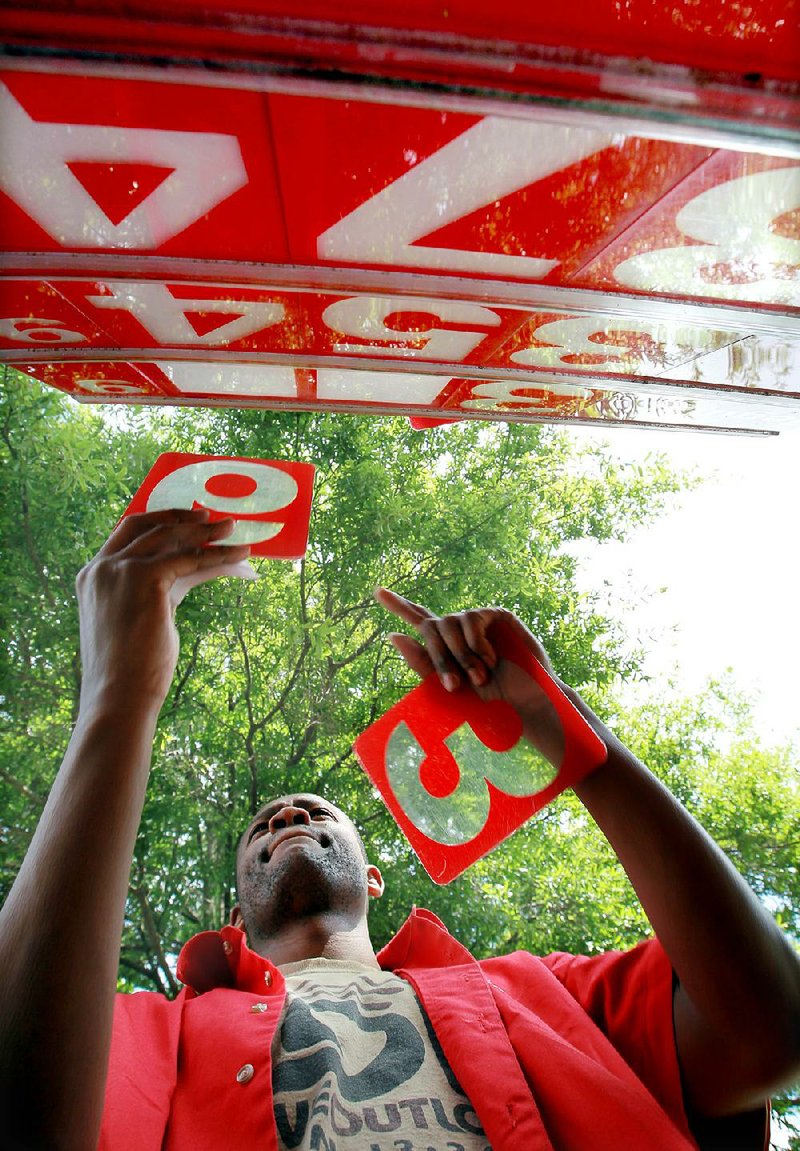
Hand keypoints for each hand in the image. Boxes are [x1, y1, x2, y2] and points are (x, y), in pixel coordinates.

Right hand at [76, 509, 251, 712]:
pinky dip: (217, 555)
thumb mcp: (150, 614)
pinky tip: (238, 556)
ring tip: (232, 530)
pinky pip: (190, 559)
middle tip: (213, 518)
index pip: (128, 534)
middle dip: (181, 518)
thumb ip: (170, 586)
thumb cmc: (133, 667)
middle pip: (147, 526)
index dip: (160, 522)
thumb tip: (205, 565)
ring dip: (205, 532)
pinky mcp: (144, 578)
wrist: (119, 696)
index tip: (188, 521)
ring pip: (170, 537)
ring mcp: (119, 570)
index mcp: (93, 575)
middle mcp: (102, 567)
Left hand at [375, 588, 554, 689]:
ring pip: (449, 623)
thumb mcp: (449, 687)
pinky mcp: (497, 615)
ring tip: (480, 677)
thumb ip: (423, 663)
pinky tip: (491, 659)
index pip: (419, 620)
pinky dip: (476, 643)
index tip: (377, 591)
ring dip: (461, 654)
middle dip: (439, 656)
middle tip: (454, 686)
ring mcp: (479, 621)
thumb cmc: (488, 701)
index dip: (399, 605)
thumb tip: (394, 635)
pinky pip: (472, 620)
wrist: (524, 704)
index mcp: (446, 647)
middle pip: (431, 625)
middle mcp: (460, 630)